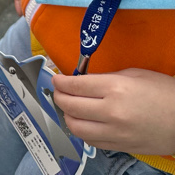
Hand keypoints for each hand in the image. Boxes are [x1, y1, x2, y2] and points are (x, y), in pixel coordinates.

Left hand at [52, 68, 174, 154]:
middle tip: (59, 91)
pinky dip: (82, 131)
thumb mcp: (134, 74)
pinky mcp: (121, 146)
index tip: (56, 79)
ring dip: (67, 116)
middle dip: (59, 96)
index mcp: (115, 89)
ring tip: (70, 108)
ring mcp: (116, 132)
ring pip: (76, 127)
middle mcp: (112, 112)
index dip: (60, 81)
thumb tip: (82, 81)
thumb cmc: (164, 93)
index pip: (74, 86)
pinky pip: (91, 141)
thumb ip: (105, 77)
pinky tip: (84, 122)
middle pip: (70, 106)